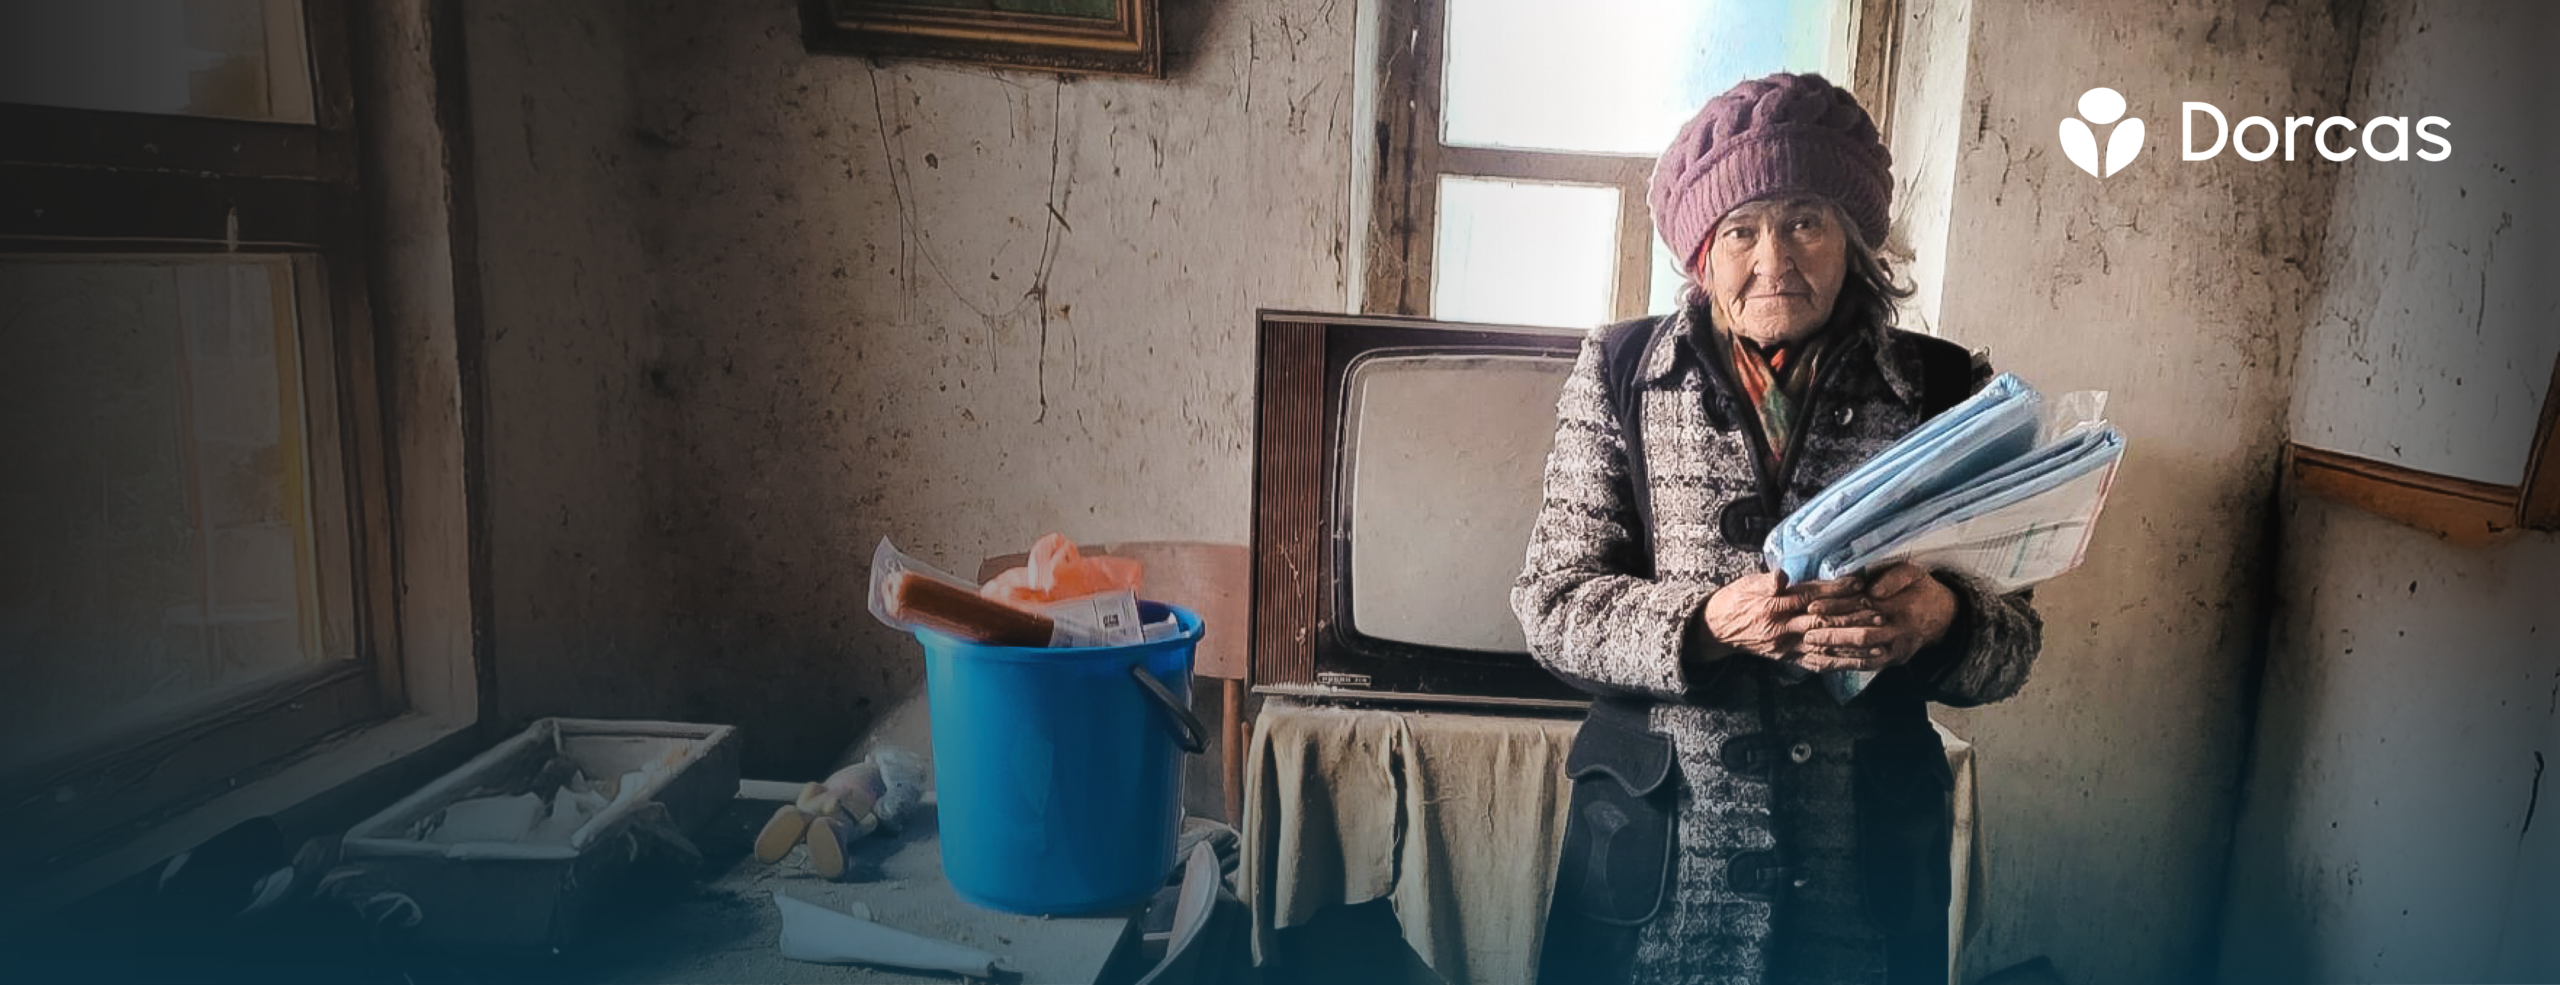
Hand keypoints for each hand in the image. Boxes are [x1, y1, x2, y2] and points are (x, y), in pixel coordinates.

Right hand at [1700, 572, 1872, 660]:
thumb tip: (1781, 574)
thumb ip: (1767, 580)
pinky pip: (1817, 663)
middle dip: (1853, 619)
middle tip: (1879, 615)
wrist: (1717, 629)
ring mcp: (1786, 647)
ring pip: (1824, 647)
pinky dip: (1840, 663)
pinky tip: (1859, 663)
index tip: (1859, 584)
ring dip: (1853, 646)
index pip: (1810, 596)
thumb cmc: (1735, 600)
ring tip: (1878, 642)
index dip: (1835, 590)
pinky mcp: (1788, 658)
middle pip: (1823, 623)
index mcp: (1772, 606)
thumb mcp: (1746, 584)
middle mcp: (1782, 628)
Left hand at [1795, 563, 1955, 672]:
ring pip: (1861, 655)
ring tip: (1807, 650)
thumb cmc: (1920, 589)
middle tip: (1806, 633)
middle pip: (1861, 636)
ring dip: (1833, 654)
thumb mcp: (1912, 573)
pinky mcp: (1890, 661)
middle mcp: (1897, 633)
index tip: (1813, 607)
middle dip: (1832, 636)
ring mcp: (1894, 650)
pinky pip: (1863, 666)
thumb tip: (1873, 590)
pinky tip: (1819, 664)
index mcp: (1900, 608)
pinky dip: (1840, 666)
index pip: (1863, 609)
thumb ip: (1893, 578)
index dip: (1837, 608)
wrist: (1943, 615)